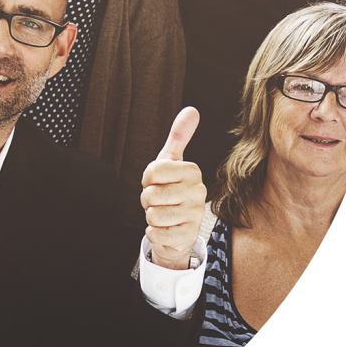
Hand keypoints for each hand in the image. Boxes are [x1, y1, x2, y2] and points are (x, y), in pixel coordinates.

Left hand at [140, 107, 206, 269]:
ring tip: (163, 213)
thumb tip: (192, 110)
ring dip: (151, 217)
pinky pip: (156, 233)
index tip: (155, 182)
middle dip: (147, 200)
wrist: (177, 227)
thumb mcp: (170, 161)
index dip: (146, 179)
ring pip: (153, 214)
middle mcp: (198, 191)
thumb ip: (179, 136)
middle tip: (159, 200)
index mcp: (192, 171)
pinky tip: (165, 229)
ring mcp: (196, 215)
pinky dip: (154, 233)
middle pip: (151, 194)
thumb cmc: (170, 189)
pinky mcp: (189, 236)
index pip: (152, 171)